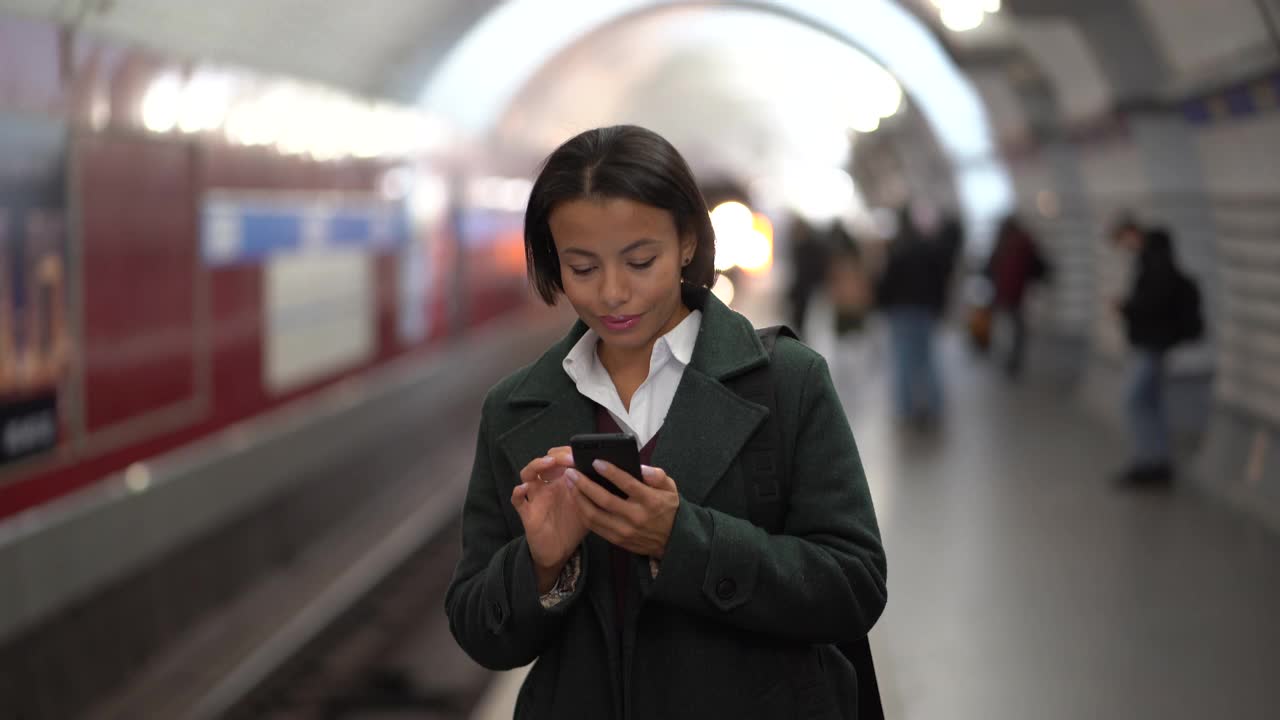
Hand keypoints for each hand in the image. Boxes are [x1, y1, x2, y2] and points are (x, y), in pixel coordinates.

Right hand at [512, 447, 587, 590]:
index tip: (582, 453)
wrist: (559, 551)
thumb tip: (613, 477)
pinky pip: (518, 500)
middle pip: (545, 461)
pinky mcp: (527, 511)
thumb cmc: (574, 526)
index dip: (569, 453)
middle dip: (556, 455)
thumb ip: (596, 493)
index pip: (563, 459)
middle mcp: (548, 485)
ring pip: (527, 474)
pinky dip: (518, 492)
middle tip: (569, 457)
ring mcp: (536, 496)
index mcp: (563, 482)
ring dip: (536, 465)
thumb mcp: (589, 507)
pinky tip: (524, 488)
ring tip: (549, 463)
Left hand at [566, 461, 679, 557]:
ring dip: (579, 498)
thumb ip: (657, 476)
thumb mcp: (670, 488)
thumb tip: (640, 467)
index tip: (596, 462)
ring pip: (595, 515)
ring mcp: (625, 530)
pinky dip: (583, 513)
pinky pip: (595, 527)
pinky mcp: (617, 540)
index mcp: (650, 501)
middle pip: (605, 500)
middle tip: (572, 472)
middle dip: (585, 484)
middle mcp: (636, 517)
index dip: (610, 472)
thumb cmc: (668, 509)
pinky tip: (577, 500)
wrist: (672, 541)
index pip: (628, 484)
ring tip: (570, 484)